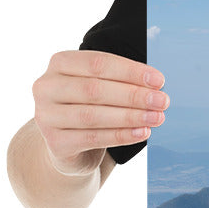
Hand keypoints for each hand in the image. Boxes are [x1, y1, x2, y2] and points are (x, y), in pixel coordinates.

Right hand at [32, 50, 168, 175]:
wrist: (69, 145)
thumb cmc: (92, 106)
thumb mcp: (102, 86)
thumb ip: (122, 81)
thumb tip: (156, 85)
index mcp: (60, 63)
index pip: (98, 63)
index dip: (130, 71)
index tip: (159, 80)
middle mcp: (46, 87)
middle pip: (94, 89)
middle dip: (133, 95)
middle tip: (162, 101)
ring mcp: (46, 116)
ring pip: (93, 115)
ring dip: (130, 116)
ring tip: (157, 118)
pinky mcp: (55, 142)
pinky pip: (93, 138)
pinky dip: (121, 135)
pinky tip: (142, 133)